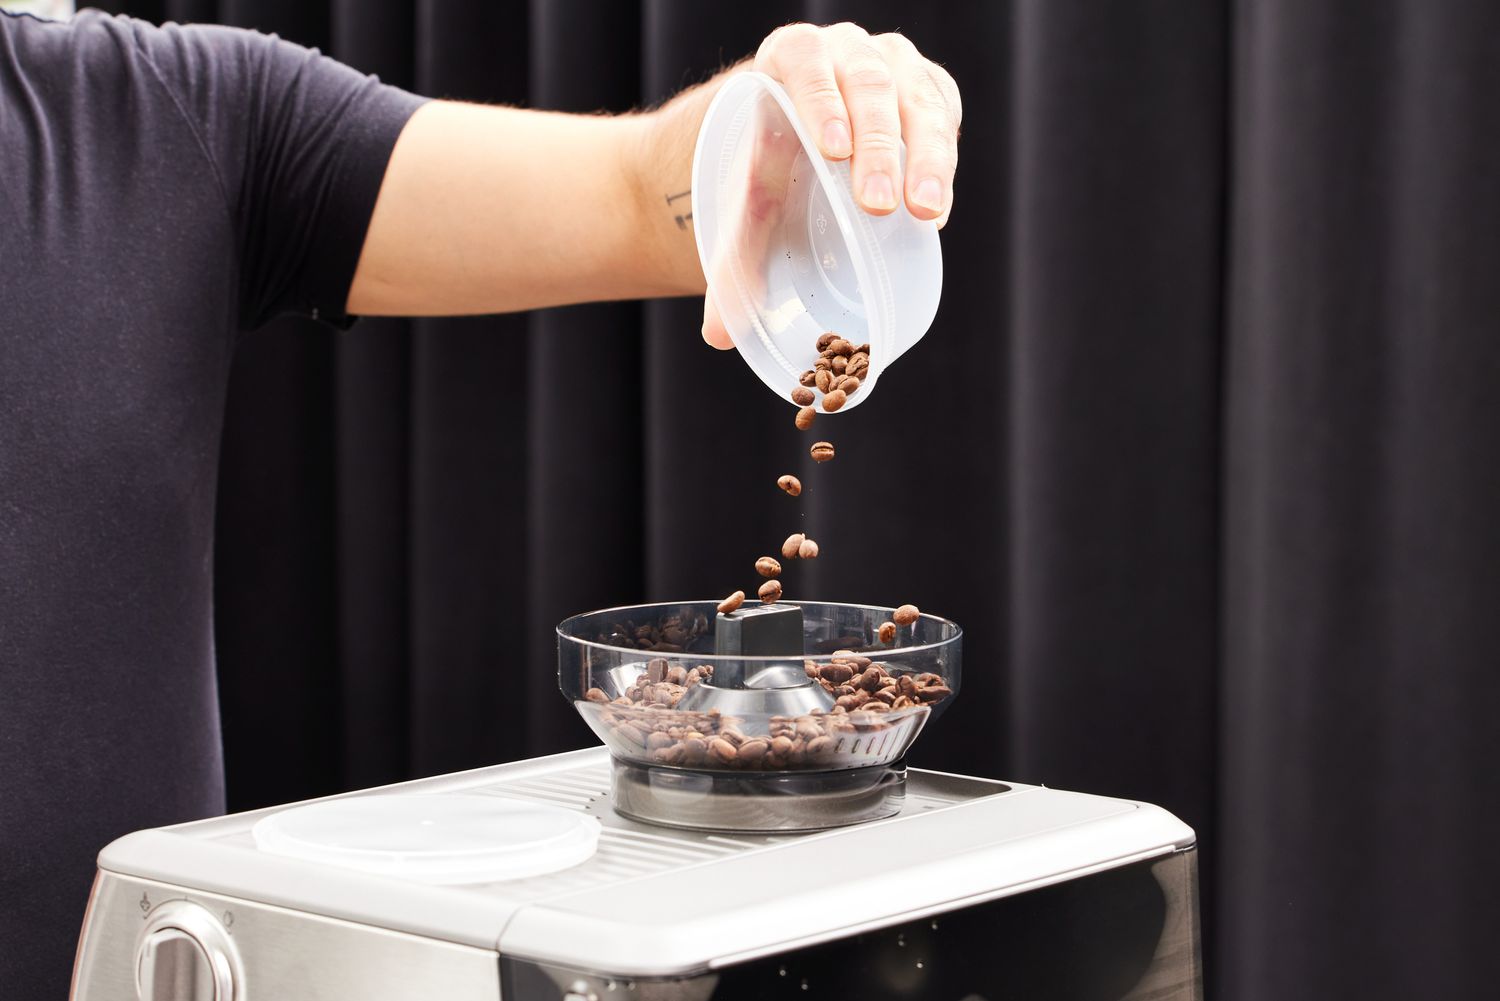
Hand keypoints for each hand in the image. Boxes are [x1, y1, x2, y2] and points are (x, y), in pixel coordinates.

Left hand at [702, 23, 961, 347]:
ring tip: (923, 214)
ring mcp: (894, 66)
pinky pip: (944, 116)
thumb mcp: (747, 202)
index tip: (832, 152)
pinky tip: (932, 207)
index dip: (820, 101)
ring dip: (923, 159)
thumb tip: (717, 335)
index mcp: (790, 57)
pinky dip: (940, 163)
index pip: (804, 62)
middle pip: (868, 86)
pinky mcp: (929, 93)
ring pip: (917, 101)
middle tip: (879, 204)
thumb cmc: (766, 171)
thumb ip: (733, 257)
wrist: (801, 142)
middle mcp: (846, 51)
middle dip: (876, 148)